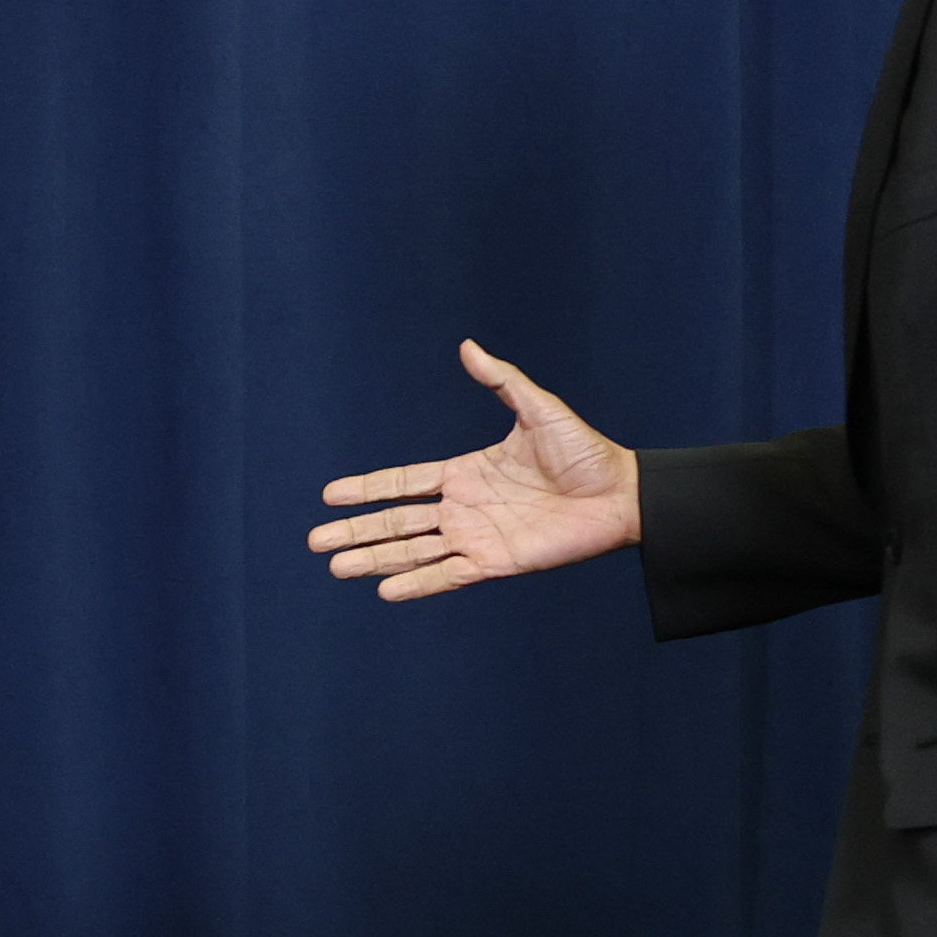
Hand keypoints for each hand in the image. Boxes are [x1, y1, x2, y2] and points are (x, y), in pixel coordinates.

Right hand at [312, 342, 638, 598]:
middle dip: (356, 532)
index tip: (329, 496)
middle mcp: (463, 508)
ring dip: (374, 559)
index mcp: (465, 473)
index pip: (403, 483)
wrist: (620, 493)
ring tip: (337, 567)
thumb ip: (501, 380)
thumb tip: (468, 346)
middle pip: (397, 522)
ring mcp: (476, 538)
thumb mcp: (538, 408)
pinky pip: (448, 575)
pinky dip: (418, 584)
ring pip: (413, 552)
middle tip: (316, 543)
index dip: (366, 489)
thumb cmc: (584, 451)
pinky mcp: (495, 563)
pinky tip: (386, 590)